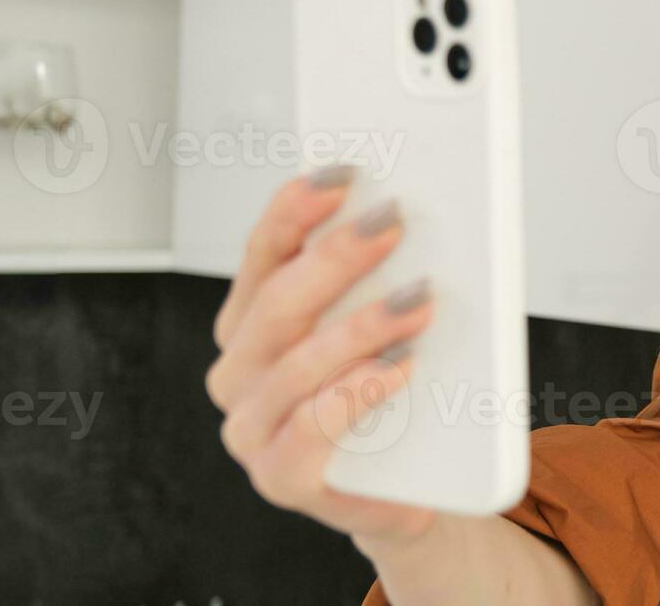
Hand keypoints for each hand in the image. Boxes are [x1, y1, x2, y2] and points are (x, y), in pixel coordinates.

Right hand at [206, 167, 439, 542]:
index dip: (296, 209)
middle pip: (278, 302)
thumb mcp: (387, 325)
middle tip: (392, 224)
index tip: (341, 174)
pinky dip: (355, 394)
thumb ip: (385, 277)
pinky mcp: (280, 477)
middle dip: (336, 258)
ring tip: (418, 301)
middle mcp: (240, 371)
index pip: (263, 253)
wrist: (415, 485)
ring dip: (361, 327)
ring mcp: (252, 428)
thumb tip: (410, 215)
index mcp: (253, 321)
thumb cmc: (395, 396)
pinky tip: (398, 370)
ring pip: (296, 364)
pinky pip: (309, 431)